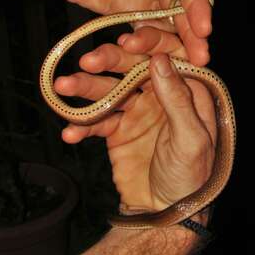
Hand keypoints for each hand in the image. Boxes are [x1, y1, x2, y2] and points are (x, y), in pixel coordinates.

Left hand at [34, 0, 211, 64]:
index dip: (196, 6)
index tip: (204, 29)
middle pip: (180, 9)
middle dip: (192, 34)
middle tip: (200, 59)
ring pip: (164, 24)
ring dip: (172, 45)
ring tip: (178, 66)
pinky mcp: (125, 12)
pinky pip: (143, 31)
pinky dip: (148, 46)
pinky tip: (152, 61)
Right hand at [54, 27, 215, 211]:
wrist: (164, 210)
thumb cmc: (190, 177)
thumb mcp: (191, 139)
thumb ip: (178, 100)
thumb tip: (160, 59)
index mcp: (186, 93)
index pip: (168, 57)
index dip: (147, 46)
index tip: (125, 43)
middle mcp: (160, 96)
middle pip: (132, 68)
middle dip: (109, 63)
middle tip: (87, 62)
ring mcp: (136, 111)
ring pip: (109, 91)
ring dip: (85, 90)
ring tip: (63, 87)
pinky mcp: (116, 130)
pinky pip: (96, 122)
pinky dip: (82, 126)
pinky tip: (70, 133)